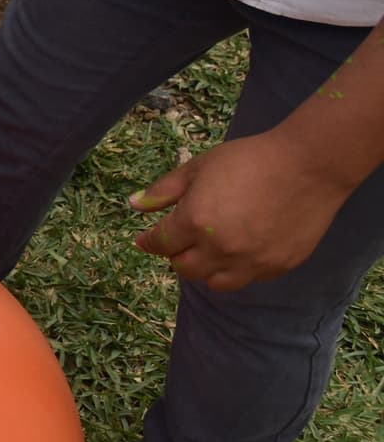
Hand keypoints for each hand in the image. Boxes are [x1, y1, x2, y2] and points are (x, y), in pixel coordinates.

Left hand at [130, 130, 348, 290]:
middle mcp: (220, 248)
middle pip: (184, 268)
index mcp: (195, 221)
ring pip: (214, 283)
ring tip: (208, 250)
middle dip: (176, 255)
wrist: (308, 165)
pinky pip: (247, 279)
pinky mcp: (277, 266)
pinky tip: (238, 250)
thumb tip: (133, 205)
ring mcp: (251, 262)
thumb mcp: (198, 167)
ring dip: (204, 268)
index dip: (149, 241)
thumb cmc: (248, 159)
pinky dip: (236, 269)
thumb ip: (163, 191)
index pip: (160, 244)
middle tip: (180, 241)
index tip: (145, 239)